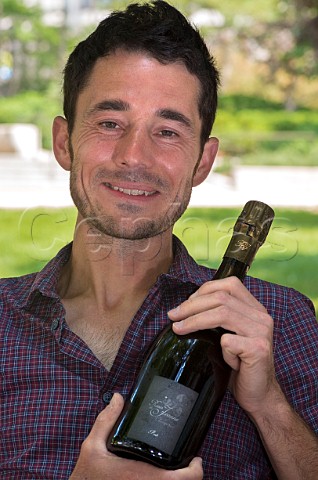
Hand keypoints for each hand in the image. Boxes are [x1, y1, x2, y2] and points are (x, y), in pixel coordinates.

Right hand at [70, 393, 202, 479]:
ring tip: (178, 467)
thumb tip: (118, 397)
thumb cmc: (88, 475)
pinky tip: (164, 476)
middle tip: (188, 459)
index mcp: (142, 476)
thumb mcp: (92, 446)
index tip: (196, 458)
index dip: (196, 470)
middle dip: (189, 475)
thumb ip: (106, 421)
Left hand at [169, 277, 284, 417]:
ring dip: (195, 320)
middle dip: (192, 305)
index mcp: (255, 309)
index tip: (185, 304)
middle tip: (173, 315)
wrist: (259, 395)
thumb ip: (219, 318)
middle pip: (221, 297)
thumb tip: (185, 308)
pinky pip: (228, 341)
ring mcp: (262, 331)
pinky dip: (219, 349)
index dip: (204, 290)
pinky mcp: (259, 349)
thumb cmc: (239, 366)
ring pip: (222, 314)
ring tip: (179, 328)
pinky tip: (224, 361)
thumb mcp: (229, 336)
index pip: (230, 285)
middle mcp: (261, 316)